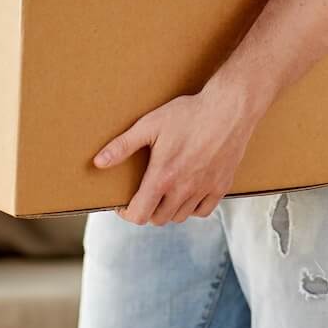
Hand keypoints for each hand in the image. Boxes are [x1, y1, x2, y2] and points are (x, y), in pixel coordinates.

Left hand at [93, 83, 263, 224]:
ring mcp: (204, 190)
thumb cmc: (189, 114)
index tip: (123, 203)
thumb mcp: (150, 125)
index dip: (126, 214)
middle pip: (158, 219)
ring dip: (168, 210)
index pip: (139, 215)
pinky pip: (203, 211)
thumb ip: (123, 146)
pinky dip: (192, 208)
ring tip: (164, 192)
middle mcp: (183, 190)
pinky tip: (188, 192)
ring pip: (180, 217)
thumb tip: (98, 162)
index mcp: (163, 178)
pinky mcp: (221, 186)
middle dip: (147, 210)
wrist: (229, 108)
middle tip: (144, 194)